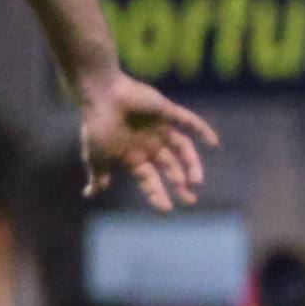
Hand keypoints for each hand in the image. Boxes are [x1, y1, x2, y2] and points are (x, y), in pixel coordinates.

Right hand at [78, 73, 218, 210]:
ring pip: (182, 148)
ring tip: (197, 180)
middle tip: (190, 199)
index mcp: (133, 156)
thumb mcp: (95, 156)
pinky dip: (202, 130)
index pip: (149, 179)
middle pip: (170, 167)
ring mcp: (160, 128)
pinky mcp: (166, 111)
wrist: (99, 96)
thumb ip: (97, 175)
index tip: (167, 209)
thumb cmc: (96, 126)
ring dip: (192, 164)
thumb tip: (90, 194)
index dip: (157, 194)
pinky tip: (214, 143)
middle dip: (180, 184)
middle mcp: (149, 144)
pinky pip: (189, 121)